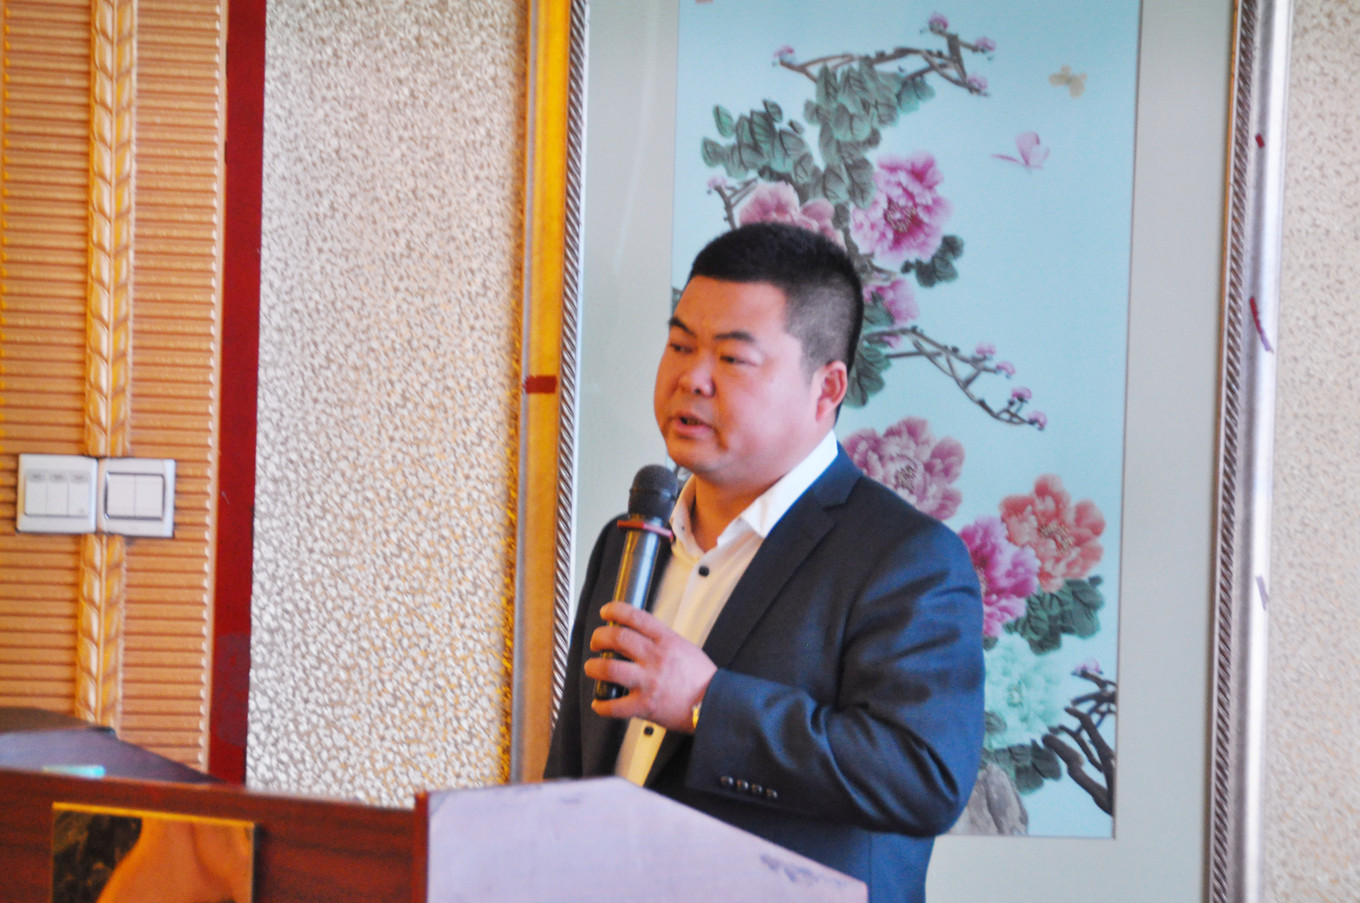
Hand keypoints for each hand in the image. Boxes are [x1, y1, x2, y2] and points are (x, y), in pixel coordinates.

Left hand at [585, 601, 715, 732]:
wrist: (713, 704)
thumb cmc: (701, 678)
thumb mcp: (684, 647)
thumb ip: (661, 640)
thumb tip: (638, 634)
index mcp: (666, 641)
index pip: (635, 616)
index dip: (615, 610)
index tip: (606, 612)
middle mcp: (656, 658)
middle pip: (617, 638)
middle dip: (599, 637)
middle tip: (596, 642)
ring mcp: (649, 682)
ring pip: (610, 668)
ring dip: (594, 667)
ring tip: (592, 668)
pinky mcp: (645, 705)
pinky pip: (615, 706)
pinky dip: (602, 705)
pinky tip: (599, 703)